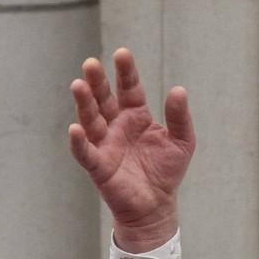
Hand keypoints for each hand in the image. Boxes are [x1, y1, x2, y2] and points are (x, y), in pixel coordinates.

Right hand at [68, 48, 194, 251]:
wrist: (157, 205)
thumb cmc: (166, 171)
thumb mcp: (182, 141)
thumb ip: (180, 117)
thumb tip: (178, 89)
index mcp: (136, 116)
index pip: (129, 89)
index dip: (126, 72)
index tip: (122, 53)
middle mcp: (116, 125)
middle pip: (103, 99)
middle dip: (97, 82)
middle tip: (91, 63)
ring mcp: (104, 144)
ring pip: (90, 119)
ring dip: (84, 103)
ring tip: (79, 85)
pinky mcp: (98, 166)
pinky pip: (85, 152)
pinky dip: (79, 141)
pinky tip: (75, 128)